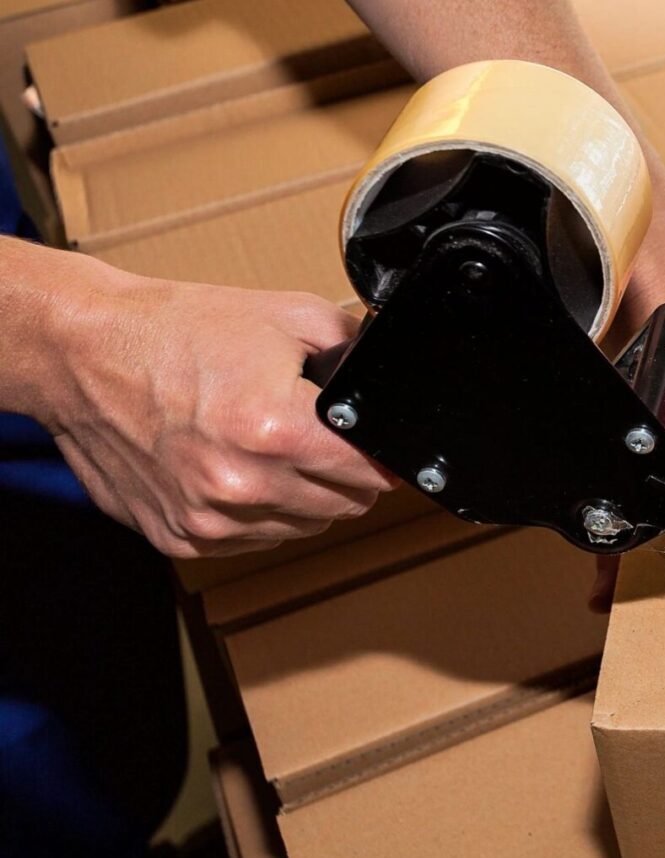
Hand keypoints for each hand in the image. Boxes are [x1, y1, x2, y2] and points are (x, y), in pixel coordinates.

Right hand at [28, 260, 394, 557]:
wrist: (83, 353)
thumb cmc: (178, 332)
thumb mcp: (289, 317)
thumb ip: (353, 353)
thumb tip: (389, 384)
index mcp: (276, 430)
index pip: (373, 473)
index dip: (381, 455)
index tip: (373, 445)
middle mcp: (242, 484)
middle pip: (346, 504)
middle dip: (345, 472)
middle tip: (317, 437)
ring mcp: (208, 518)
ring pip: (305, 527)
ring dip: (304, 496)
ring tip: (272, 448)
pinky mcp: (181, 537)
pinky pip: (255, 540)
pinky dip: (259, 512)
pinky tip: (238, 468)